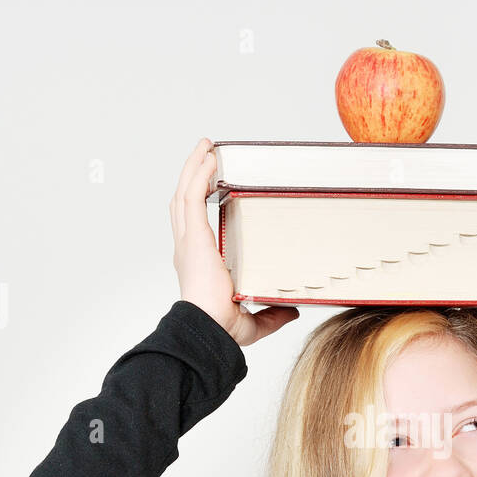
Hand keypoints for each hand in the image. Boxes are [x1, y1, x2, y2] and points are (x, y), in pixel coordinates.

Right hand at [170, 137, 300, 346]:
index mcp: (197, 263)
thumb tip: (293, 310)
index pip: (193, 225)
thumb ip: (272, 314)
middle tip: (206, 157)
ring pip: (184, 193)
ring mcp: (188, 240)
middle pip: (183, 202)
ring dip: (194, 167)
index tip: (213, 188)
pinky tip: (209, 157)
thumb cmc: (219, 328)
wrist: (208, 329)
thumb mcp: (253, 321)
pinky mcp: (193, 236)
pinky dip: (198, 173)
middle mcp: (188, 248)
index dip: (199, 203)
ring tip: (206, 147)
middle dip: (192, 176)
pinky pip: (192, 195)